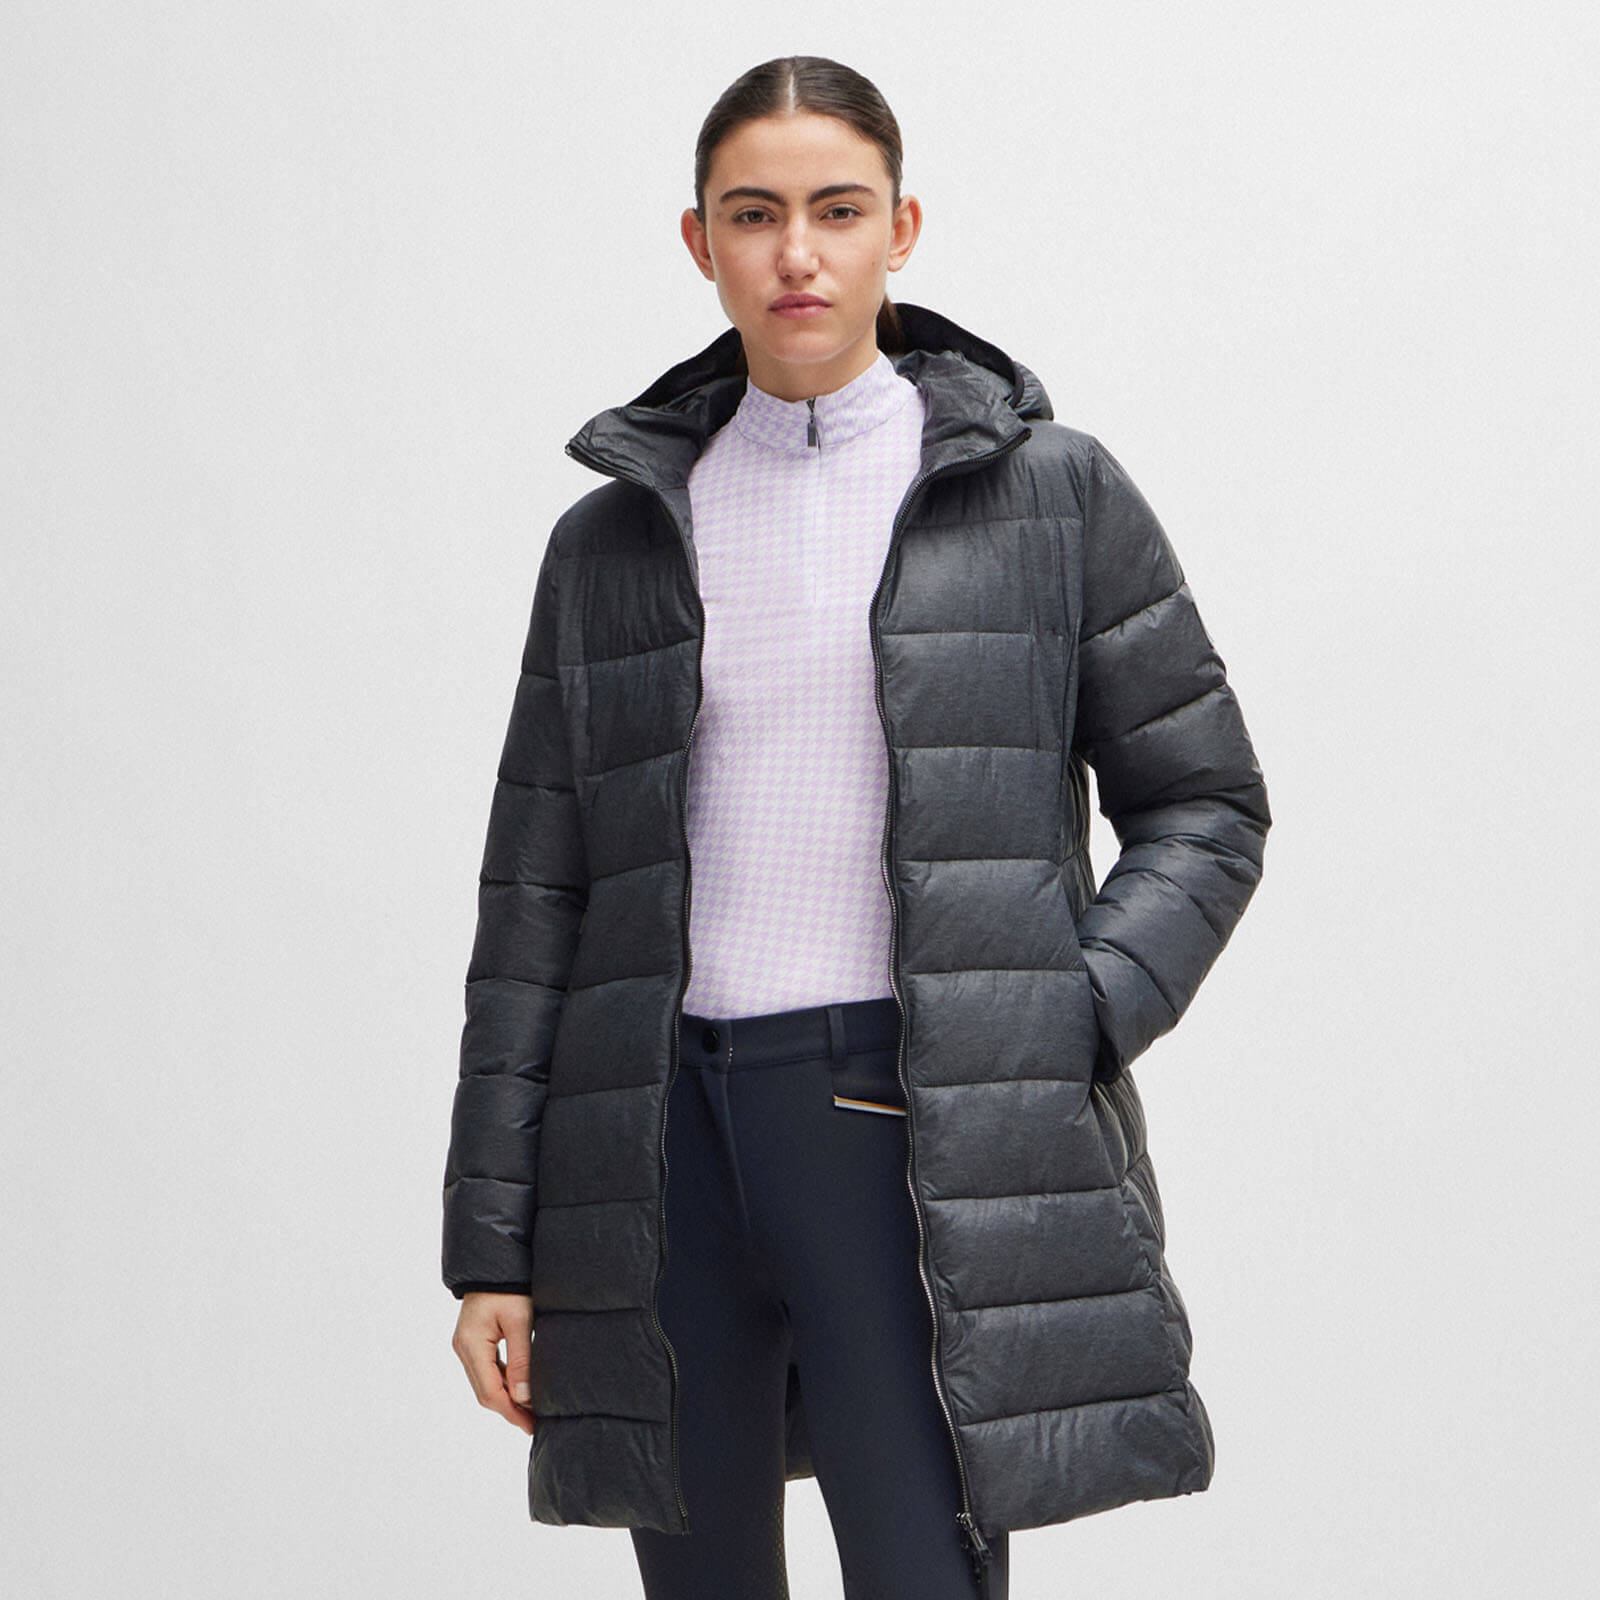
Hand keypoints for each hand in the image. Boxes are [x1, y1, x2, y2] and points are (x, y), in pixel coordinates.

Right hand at [452, 1292, 534, 1434]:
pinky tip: (520, 1388)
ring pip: (485, 1383)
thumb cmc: (509, 1287)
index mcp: (471, 1345)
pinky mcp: (474, 1341)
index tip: (530, 1425)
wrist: (496, 1263)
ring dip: (506, 1398)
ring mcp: (466, 1346)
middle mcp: (464, 1348)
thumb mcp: (520, 1321)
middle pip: (485, 1392)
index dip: (510, 1411)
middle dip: (509, 1409)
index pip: (490, 1391)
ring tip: (530, 1411)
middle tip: (533, 1424)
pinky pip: (487, 1370)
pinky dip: (504, 1382)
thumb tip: (523, 1397)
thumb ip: (521, 1359)